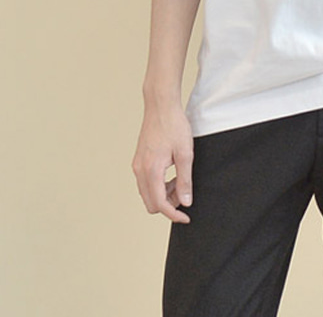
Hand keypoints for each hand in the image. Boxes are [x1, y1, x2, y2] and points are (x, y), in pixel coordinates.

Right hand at [133, 97, 194, 222]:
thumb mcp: (185, 153)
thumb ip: (184, 180)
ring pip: (147, 193)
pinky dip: (158, 185)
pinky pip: (146, 182)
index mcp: (151, 170)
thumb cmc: (174, 125)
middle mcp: (140, 170)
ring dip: (163, 195)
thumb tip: (185, 202)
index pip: (159, 204)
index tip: (186, 217)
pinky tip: (172, 173)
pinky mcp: (139, 160)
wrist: (161, 105)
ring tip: (180, 181)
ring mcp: (137, 165)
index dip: (173, 215)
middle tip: (184, 195)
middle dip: (168, 205)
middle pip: (151, 203)